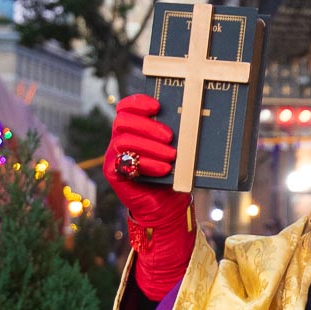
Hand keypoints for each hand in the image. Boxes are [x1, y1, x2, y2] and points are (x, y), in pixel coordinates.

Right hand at [105, 95, 192, 298]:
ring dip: (150, 147)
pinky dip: (147, 164)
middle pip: (122, 122)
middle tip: (170, 137)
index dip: (137, 103)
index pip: (126, 108)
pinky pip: (125, 163)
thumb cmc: (175, 174)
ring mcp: (115, 157)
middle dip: (147, 126)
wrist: (167, 206)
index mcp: (134, 130)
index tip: (157, 106)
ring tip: (172, 156)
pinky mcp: (115, 174)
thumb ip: (177, 134)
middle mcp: (120, 141)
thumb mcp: (178, 150)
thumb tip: (195, 116)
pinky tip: (164, 170)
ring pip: (123, 141)